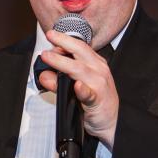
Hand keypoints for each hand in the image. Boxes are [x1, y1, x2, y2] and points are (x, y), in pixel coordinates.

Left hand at [38, 30, 119, 149]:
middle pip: (80, 52)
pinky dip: (82, 90)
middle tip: (49, 36)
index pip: (80, 47)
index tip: (51, 34)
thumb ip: (59, 79)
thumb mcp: (77, 86)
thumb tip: (44, 74)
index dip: (65, 39)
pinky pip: (89, 94)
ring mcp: (99, 85)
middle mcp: (99, 71)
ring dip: (62, 63)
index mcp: (95, 64)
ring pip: (80, 70)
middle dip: (63, 42)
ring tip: (48, 57)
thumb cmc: (96, 101)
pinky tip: (77, 86)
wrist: (113, 123)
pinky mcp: (98, 101)